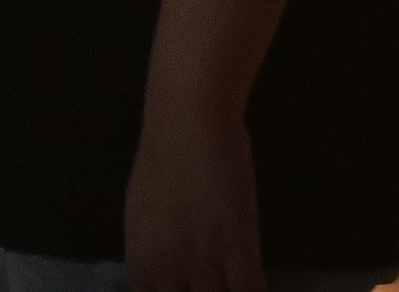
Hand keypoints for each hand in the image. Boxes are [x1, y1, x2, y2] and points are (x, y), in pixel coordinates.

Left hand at [124, 89, 264, 291]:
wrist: (187, 124)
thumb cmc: (163, 158)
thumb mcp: (144, 214)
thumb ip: (155, 252)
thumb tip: (169, 272)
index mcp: (141, 262)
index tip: (193, 287)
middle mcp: (167, 271)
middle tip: (217, 282)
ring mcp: (202, 263)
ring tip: (235, 281)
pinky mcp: (236, 249)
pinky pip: (250, 291)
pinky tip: (258, 283)